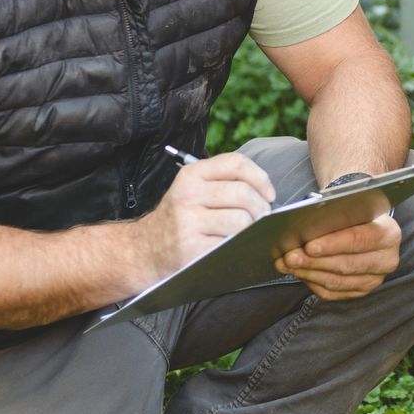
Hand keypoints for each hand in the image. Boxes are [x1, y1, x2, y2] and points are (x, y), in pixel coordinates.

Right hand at [126, 153, 273, 288]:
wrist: (144, 249)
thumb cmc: (178, 219)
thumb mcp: (192, 191)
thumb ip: (222, 183)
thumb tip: (266, 192)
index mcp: (191, 175)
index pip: (236, 163)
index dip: (261, 178)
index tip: (269, 194)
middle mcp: (188, 194)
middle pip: (243, 193)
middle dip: (262, 208)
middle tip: (262, 219)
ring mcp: (189, 221)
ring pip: (242, 219)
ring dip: (252, 229)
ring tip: (247, 233)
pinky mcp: (192, 248)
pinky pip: (231, 243)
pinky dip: (240, 246)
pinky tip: (234, 247)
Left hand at [275, 212, 400, 300]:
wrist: (368, 228)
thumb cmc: (356, 215)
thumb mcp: (352, 209)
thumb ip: (334, 217)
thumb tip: (305, 227)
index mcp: (388, 234)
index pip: (359, 240)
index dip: (332, 244)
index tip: (309, 245)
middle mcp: (386, 260)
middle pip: (346, 265)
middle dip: (314, 262)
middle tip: (291, 257)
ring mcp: (375, 279)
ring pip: (337, 282)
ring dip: (309, 273)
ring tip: (288, 264)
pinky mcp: (361, 291)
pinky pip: (333, 293)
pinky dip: (312, 283)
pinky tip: (299, 273)